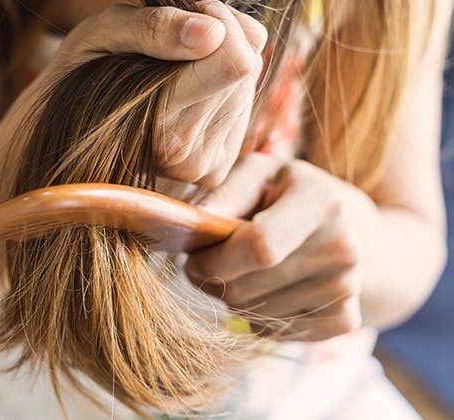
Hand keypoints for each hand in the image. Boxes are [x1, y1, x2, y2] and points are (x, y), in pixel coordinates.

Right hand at [32, 0, 267, 186]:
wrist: (62, 136)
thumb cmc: (79, 76)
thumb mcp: (101, 33)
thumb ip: (152, 27)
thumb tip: (212, 34)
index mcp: (158, 122)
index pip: (235, 60)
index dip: (213, 25)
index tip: (179, 23)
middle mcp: (184, 156)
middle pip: (245, 68)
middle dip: (214, 45)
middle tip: (168, 50)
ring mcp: (201, 168)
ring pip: (247, 86)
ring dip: (214, 68)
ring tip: (168, 76)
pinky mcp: (212, 171)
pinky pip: (243, 110)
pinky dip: (217, 93)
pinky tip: (182, 97)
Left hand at [185, 154, 380, 340]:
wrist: (350, 226)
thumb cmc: (287, 194)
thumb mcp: (259, 174)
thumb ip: (226, 193)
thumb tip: (196, 222)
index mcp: (321, 202)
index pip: (260, 246)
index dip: (215, 260)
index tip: (194, 258)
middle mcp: (342, 248)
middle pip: (248, 288)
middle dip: (213, 281)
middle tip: (209, 264)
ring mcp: (347, 288)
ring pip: (255, 315)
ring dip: (233, 299)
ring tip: (242, 271)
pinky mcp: (345, 320)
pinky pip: (273, 332)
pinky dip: (257, 318)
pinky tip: (267, 290)